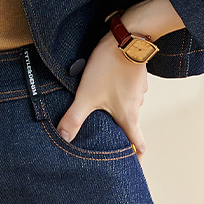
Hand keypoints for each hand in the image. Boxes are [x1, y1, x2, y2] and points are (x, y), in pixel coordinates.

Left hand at [55, 0, 184, 160]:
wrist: (127, 37)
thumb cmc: (109, 69)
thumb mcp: (86, 96)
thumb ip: (74, 118)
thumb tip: (63, 139)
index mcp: (128, 117)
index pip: (139, 145)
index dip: (136, 158)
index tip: (132, 166)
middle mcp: (137, 106)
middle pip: (130, 126)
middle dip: (119, 134)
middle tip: (105, 136)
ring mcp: (138, 90)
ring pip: (127, 106)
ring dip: (116, 110)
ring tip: (98, 108)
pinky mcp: (134, 75)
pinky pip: (126, 90)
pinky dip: (116, 92)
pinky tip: (103, 86)